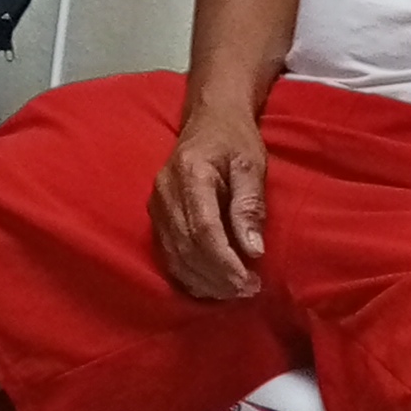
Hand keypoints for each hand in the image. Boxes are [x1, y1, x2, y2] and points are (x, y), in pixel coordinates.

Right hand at [147, 100, 271, 304]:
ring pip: (175, 256)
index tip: (249, 281)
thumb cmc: (234, 139)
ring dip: (205, 281)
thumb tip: (253, 250)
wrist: (209, 118)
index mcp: (190, 173)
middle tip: (249, 291)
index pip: (203, 229)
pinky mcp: (156, 216)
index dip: (224, 262)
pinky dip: (190, 276)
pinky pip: (169, 255)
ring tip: (235, 292)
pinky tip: (212, 285)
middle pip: (187, 248)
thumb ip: (250, 205)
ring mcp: (157, 205)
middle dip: (218, 277)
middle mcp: (165, 191)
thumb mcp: (251, 164)